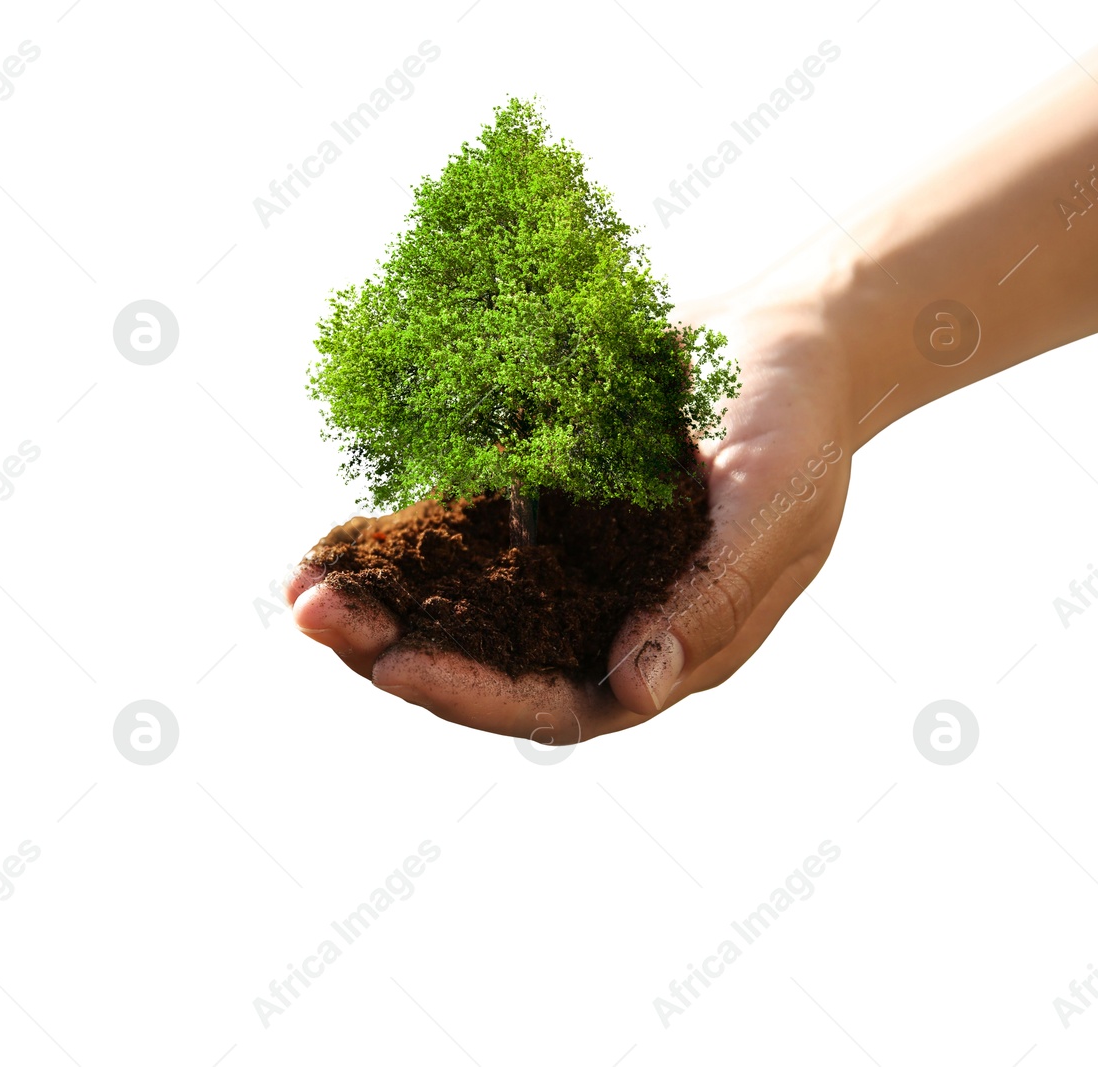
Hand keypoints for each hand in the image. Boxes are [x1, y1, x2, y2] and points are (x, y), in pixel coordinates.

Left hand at [287, 276, 857, 744]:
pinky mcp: (538, 514)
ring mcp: (567, 570)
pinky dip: (399, 546)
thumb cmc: (798, 423)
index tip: (394, 666)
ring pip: (458, 613)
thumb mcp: (773, 509)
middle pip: (486, 666)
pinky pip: (458, 544)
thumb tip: (632, 689)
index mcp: (667, 647)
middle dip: (393, 651)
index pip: (556, 703)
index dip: (473, 694)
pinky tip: (337, 536)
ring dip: (381, 606)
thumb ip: (709, 600)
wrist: (785, 336)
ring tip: (298, 589)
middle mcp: (603, 621)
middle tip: (311, 618)